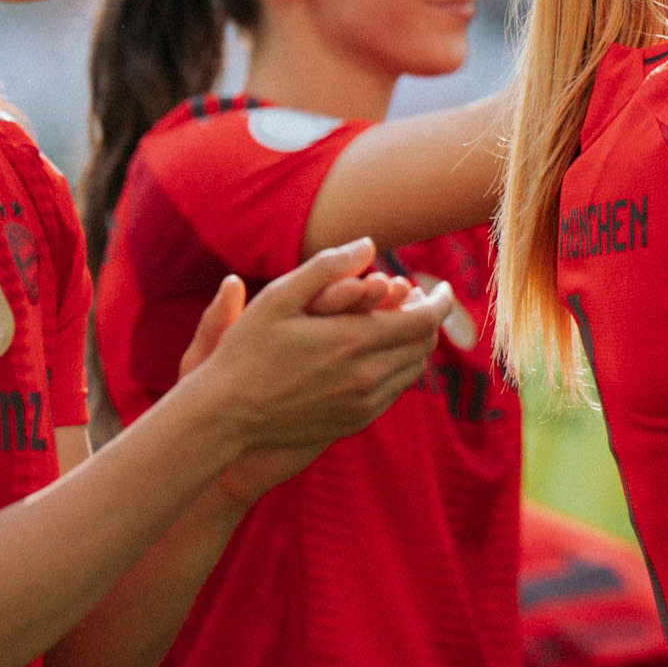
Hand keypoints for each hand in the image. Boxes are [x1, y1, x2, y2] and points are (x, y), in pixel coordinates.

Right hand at [172, 239, 447, 500]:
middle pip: (423, 345)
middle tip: (418, 300)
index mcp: (355, 341)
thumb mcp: (278, 297)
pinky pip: (393, 391)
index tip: (440, 287)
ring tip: (401, 322)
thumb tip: (369, 245)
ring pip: (411, 370)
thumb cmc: (245, 350)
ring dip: (414, 344)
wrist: (226, 415)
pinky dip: (397, 368)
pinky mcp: (354, 421)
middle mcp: (368, 376)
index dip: (440, 301)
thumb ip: (327, 267)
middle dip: (428, 319)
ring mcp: (363, 404)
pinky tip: (380, 353)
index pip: (425, 320)